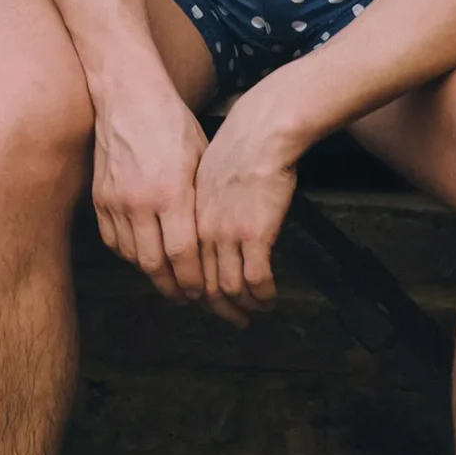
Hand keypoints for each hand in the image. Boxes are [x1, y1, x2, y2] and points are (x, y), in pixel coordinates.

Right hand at [89, 81, 213, 307]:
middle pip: (154, 264)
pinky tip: (142, 254)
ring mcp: (115, 200)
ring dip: (151, 273)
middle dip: (173, 287)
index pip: (182, 254)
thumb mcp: (199, 159)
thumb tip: (209, 239)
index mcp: (170, 192)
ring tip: (168, 279)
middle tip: (186, 297)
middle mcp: (139, 201)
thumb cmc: (171, 123)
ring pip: (132, 256)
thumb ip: (200, 201)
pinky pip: (113, 239)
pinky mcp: (99, 197)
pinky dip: (128, 253)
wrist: (128, 95)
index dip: (193, 280)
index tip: (202, 292)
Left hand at [191, 98, 300, 326]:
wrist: (259, 134)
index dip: (197, 290)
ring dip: (244, 306)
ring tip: (256, 312)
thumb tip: (209, 227)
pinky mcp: (254, 235)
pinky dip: (263, 295)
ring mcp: (227, 233)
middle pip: (204, 284)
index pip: (185, 266)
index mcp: (188, 216)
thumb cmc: (237, 149)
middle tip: (234, 320)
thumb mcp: (204, 177)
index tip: (208, 301)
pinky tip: (270, 299)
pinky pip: (256, 279)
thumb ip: (203, 207)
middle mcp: (202, 229)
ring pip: (230, 287)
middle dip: (220, 308)